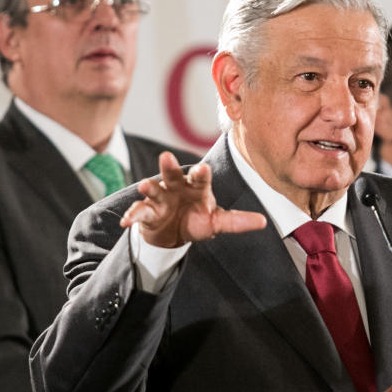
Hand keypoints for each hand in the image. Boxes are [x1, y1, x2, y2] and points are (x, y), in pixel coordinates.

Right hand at [119, 152, 265, 247]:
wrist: (173, 234)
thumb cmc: (197, 220)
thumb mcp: (217, 222)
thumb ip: (237, 221)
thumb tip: (264, 222)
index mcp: (197, 187)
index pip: (201, 178)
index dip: (201, 173)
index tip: (203, 168)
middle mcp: (177, 187)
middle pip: (173, 174)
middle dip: (170, 166)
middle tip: (166, 157)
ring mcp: (160, 198)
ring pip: (154, 189)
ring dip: (149, 187)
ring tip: (144, 187)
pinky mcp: (146, 212)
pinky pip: (138, 212)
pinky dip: (132, 216)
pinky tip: (126, 221)